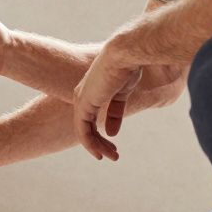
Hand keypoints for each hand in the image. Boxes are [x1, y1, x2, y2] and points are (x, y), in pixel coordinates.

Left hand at [72, 38, 143, 161]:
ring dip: (98, 147)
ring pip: (85, 131)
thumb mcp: (124, 91)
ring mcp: (81, 100)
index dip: (103, 132)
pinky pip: (83, 131)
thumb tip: (112, 132)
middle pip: (87, 125)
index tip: (114, 145)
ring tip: (111, 157)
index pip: (93, 115)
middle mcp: (83, 95)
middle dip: (100, 143)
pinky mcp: (83, 105)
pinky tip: (99, 153)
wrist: (125, 54)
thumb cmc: (130, 65)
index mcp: (93, 89)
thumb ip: (116, 110)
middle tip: (113, 156)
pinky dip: (91, 144)